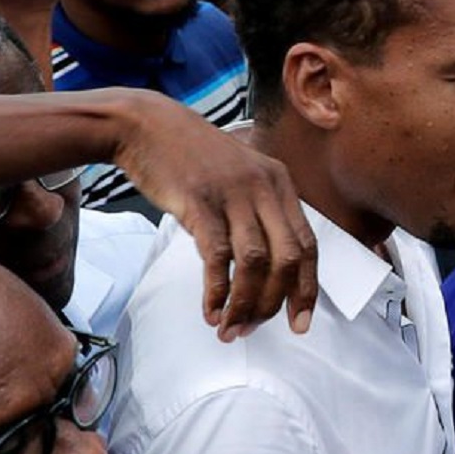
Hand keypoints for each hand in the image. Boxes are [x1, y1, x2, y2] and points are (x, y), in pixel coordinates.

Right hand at [112, 96, 318, 339]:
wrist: (146, 124)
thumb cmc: (191, 158)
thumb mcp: (240, 176)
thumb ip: (259, 212)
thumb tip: (268, 269)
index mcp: (279, 183)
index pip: (308, 246)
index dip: (307, 289)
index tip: (300, 323)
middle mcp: (263, 188)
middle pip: (288, 259)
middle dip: (275, 303)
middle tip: (254, 329)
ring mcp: (232, 194)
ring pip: (256, 263)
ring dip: (245, 304)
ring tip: (230, 328)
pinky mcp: (200, 202)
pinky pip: (218, 257)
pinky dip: (217, 291)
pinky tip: (211, 310)